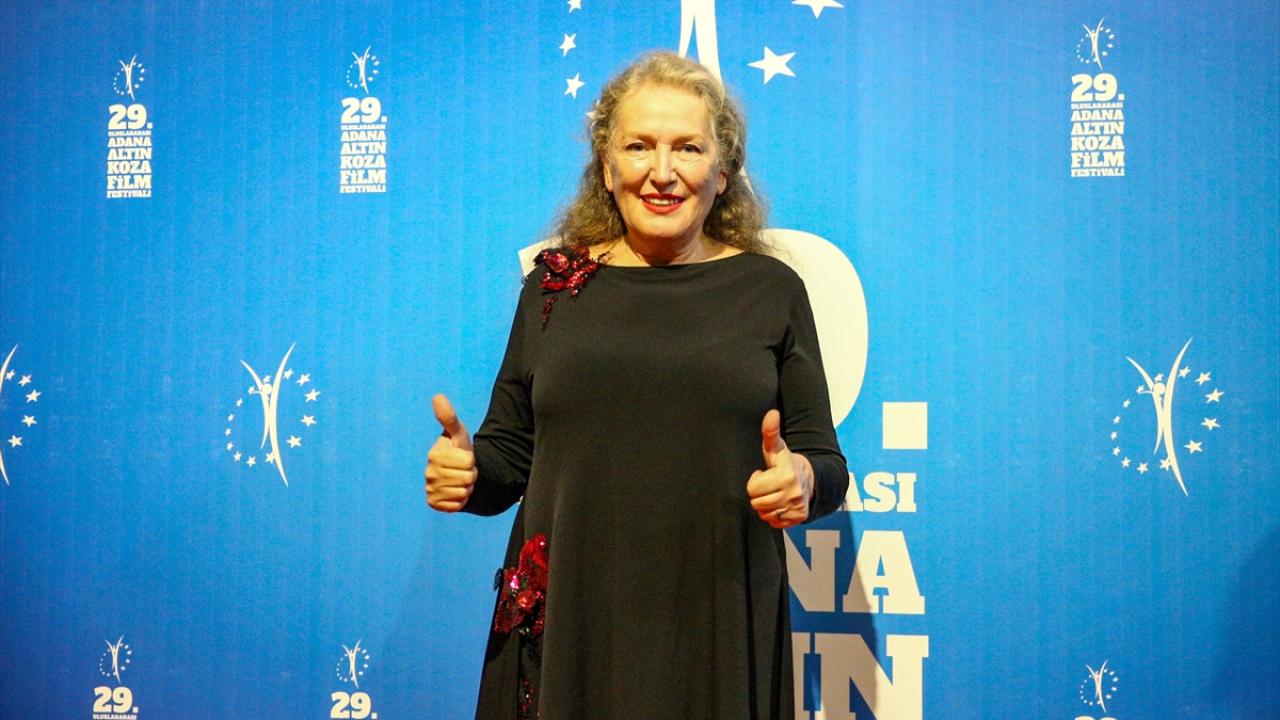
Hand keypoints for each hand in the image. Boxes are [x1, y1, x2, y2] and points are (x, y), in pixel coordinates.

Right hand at [424, 394, 476, 511]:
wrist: (458, 474)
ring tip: (459, 480)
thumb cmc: (459, 450)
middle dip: (470, 474)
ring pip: (463, 492)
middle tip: (463, 470)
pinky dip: (460, 501)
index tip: (464, 458)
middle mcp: (429, 473)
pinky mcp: (433, 503)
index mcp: (434, 454)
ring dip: (466, 487)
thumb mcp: (459, 433)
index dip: (471, 460)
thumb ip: (449, 417)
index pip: (468, 461)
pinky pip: (456, 506)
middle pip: (467, 478)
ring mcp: (430, 489)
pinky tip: (455, 492)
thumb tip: (438, 396)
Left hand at [746, 409, 813, 528]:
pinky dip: (775, 516)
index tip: (765, 474)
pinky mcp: (800, 518)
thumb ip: (771, 432)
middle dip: (759, 495)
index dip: (756, 481)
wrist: (812, 479)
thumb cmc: (786, 463)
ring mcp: (797, 507)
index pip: (753, 488)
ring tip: (774, 494)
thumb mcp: (777, 448)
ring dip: (766, 506)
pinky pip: (775, 523)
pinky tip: (781, 504)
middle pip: (757, 504)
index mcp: (786, 475)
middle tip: (769, 486)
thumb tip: (772, 413)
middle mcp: (793, 493)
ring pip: (765, 515)